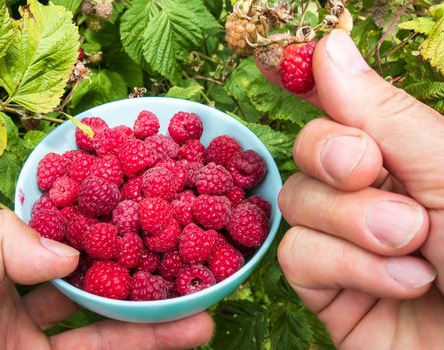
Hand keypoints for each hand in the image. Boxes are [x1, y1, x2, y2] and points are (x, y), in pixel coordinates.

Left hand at [0, 210, 212, 349]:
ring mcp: (45, 346)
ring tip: (204, 292)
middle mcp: (22, 308)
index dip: (92, 221)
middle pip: (92, 279)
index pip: (53, 240)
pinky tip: (189, 330)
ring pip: (112, 322)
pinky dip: (153, 342)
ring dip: (160, 309)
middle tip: (178, 242)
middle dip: (136, 262)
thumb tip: (67, 248)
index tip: (134, 204)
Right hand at [260, 29, 443, 348]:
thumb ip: (385, 114)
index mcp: (406, 154)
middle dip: (334, 157)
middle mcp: (369, 191)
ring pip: (295, 200)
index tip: (281, 63)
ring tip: (411, 249)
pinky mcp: (324, 285)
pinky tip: (399, 284)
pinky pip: (293, 255)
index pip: (346, 105)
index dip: (311, 81)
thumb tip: (327, 47)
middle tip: (370, 171)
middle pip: (308, 148)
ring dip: (350, 222)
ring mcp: (341, 238)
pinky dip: (344, 266)